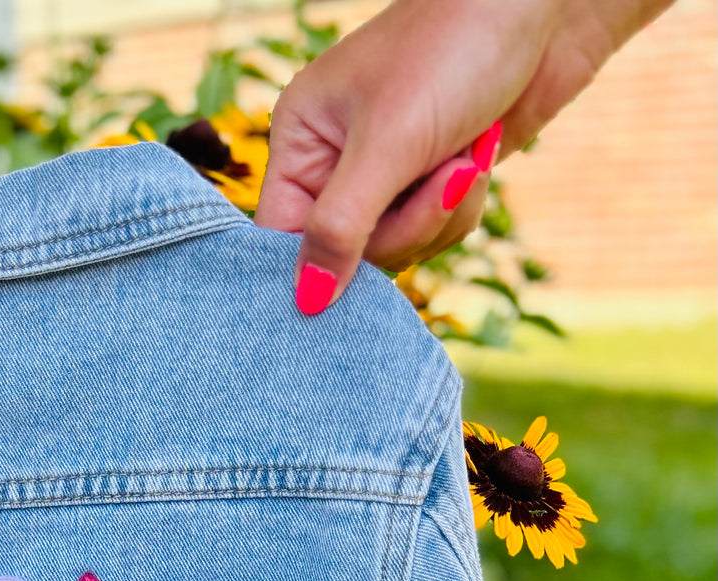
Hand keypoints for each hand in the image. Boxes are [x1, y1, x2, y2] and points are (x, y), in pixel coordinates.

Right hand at [255, 0, 674, 313]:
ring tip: (467, 155)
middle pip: (345, 252)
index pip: (281, 235)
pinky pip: (434, 231)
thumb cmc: (454, 48)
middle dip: (405, 225)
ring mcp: (385, 172)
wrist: (545, 2)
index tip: (338, 296)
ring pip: (396, 246)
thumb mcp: (388, 144)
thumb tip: (307, 303)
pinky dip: (463, 204)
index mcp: (300, 139)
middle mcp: (334, 160)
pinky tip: (480, 154)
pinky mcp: (431, 179)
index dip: (311, 268)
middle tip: (445, 178)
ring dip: (440, 213)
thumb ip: (340, 229)